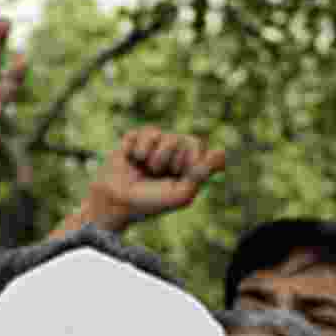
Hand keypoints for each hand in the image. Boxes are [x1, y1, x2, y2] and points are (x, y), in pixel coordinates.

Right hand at [84, 128, 225, 232]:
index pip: (199, 146)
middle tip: (158, 175)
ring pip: (165, 135)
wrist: (114, 202)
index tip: (180, 174)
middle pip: (185, 139)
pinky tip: (132, 159)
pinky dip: (138, 149)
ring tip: (145, 169)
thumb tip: (221, 151)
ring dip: (154, 157)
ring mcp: (155, 144)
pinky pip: (145, 133)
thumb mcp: (181, 194)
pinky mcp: (136, 138)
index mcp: (187, 166)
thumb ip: (201, 174)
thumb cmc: (149, 203)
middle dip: (171, 159)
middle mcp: (174, 153)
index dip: (190, 160)